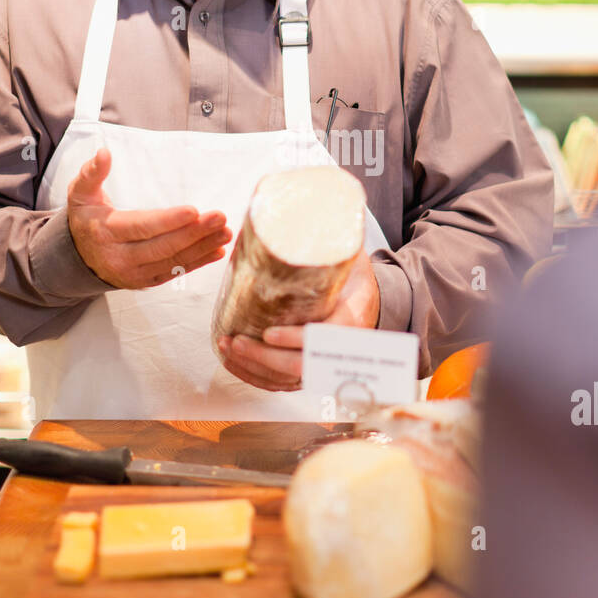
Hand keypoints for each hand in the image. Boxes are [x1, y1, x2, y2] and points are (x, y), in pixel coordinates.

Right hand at [67, 148, 231, 289]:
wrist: (78, 257)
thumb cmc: (86, 218)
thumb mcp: (80, 193)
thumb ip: (92, 173)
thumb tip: (104, 153)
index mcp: (105, 232)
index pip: (141, 227)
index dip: (168, 221)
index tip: (194, 211)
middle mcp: (120, 258)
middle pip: (163, 247)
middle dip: (194, 233)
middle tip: (220, 218)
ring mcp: (134, 274)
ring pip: (173, 261)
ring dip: (203, 247)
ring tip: (226, 232)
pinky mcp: (147, 281)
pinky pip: (176, 272)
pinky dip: (199, 262)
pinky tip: (218, 250)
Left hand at [217, 246, 379, 392]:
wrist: (371, 298)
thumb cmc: (353, 274)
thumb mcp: (347, 254)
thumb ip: (326, 239)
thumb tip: (290, 214)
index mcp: (351, 318)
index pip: (324, 337)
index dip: (295, 339)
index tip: (269, 332)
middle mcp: (338, 350)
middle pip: (300, 367)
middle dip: (263, 357)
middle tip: (235, 340)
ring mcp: (323, 362)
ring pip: (287, 379)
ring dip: (253, 368)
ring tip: (226, 346)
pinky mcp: (308, 366)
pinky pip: (281, 383)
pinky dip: (256, 377)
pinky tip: (234, 363)